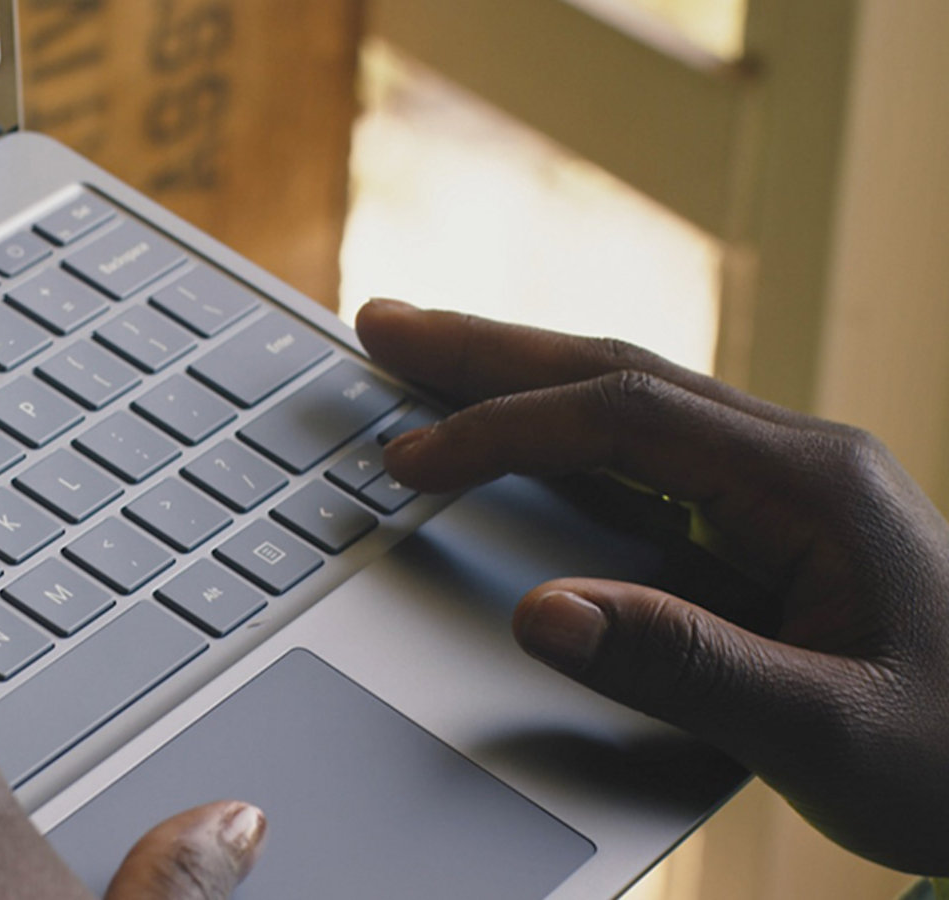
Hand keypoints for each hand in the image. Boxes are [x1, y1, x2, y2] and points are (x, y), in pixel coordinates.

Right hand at [358, 299, 948, 875]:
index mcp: (813, 487)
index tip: (413, 457)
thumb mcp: (831, 733)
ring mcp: (780, 488)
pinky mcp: (766, 526)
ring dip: (516, 377)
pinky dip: (557, 438)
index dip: (507, 429)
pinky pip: (642, 459)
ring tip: (421, 355)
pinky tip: (509, 436)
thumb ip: (687, 667)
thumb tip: (541, 614)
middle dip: (491, 350)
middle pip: (617, 374)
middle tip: (385, 325)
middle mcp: (794, 462)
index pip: (627, 420)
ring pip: (624, 402)